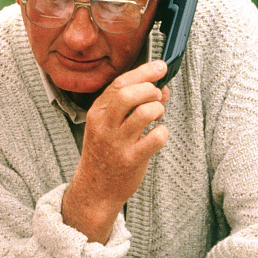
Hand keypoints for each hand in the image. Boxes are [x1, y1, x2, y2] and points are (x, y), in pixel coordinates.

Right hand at [62, 60, 168, 242]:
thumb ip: (132, 105)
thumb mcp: (109, 126)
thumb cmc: (105, 153)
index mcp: (97, 113)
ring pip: (145, 113)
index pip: (119, 83)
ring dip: (158, 109)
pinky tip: (157, 136)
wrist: (95, 189)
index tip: (160, 67)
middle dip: (149, 89)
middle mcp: (104, 126)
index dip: (144, 71)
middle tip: (156, 96)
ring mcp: (117, 144)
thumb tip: (161, 88)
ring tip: (157, 116)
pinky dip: (163, 133)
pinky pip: (156, 138)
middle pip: (128, 94)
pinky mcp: (131, 160)